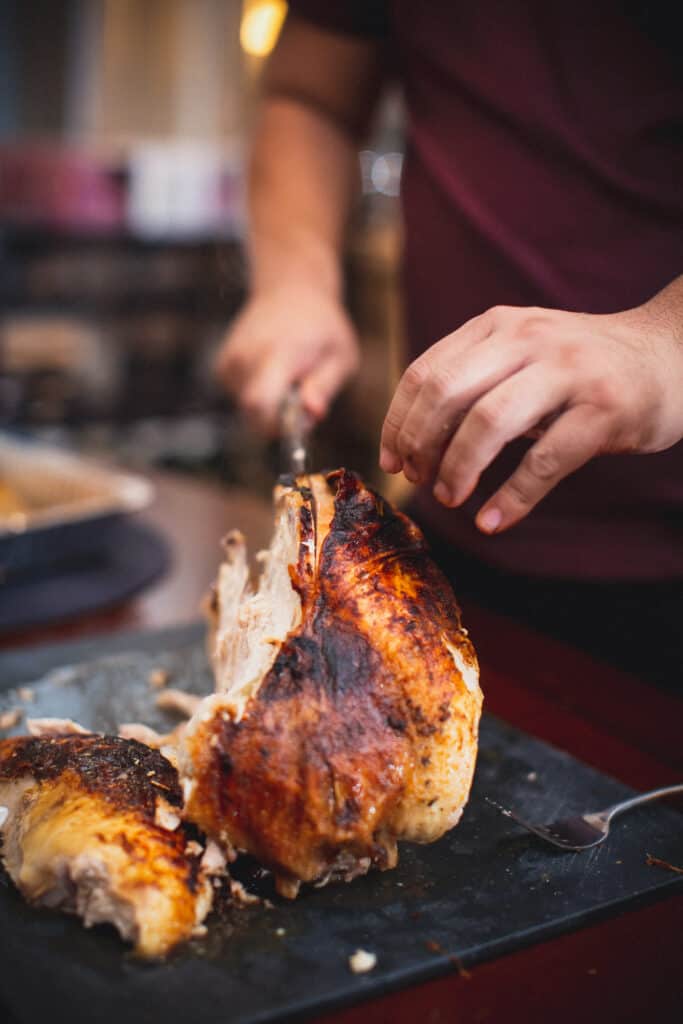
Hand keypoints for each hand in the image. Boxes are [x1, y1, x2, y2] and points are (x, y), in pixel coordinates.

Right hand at [215, 283, 359, 433]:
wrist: (290, 292)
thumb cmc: (322, 328)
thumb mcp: (341, 356)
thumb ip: (326, 385)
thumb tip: (312, 412)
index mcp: (277, 353)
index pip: (258, 403)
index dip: (275, 426)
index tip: (298, 422)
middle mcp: (245, 356)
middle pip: (253, 414)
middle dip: (279, 418)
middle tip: (303, 393)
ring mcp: (229, 361)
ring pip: (248, 410)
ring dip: (271, 405)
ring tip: (289, 375)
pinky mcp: (222, 367)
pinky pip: (240, 399)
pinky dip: (260, 395)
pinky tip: (273, 371)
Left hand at [379, 301, 682, 532]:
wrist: (670, 353)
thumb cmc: (581, 366)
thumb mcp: (522, 354)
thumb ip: (473, 380)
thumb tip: (411, 439)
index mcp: (497, 326)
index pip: (426, 373)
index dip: (398, 422)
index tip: (391, 461)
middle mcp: (528, 340)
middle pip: (446, 393)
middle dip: (420, 445)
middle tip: (418, 481)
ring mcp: (568, 372)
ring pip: (489, 422)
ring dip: (459, 469)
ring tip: (450, 499)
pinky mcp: (604, 410)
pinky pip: (545, 460)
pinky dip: (511, 497)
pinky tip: (492, 521)